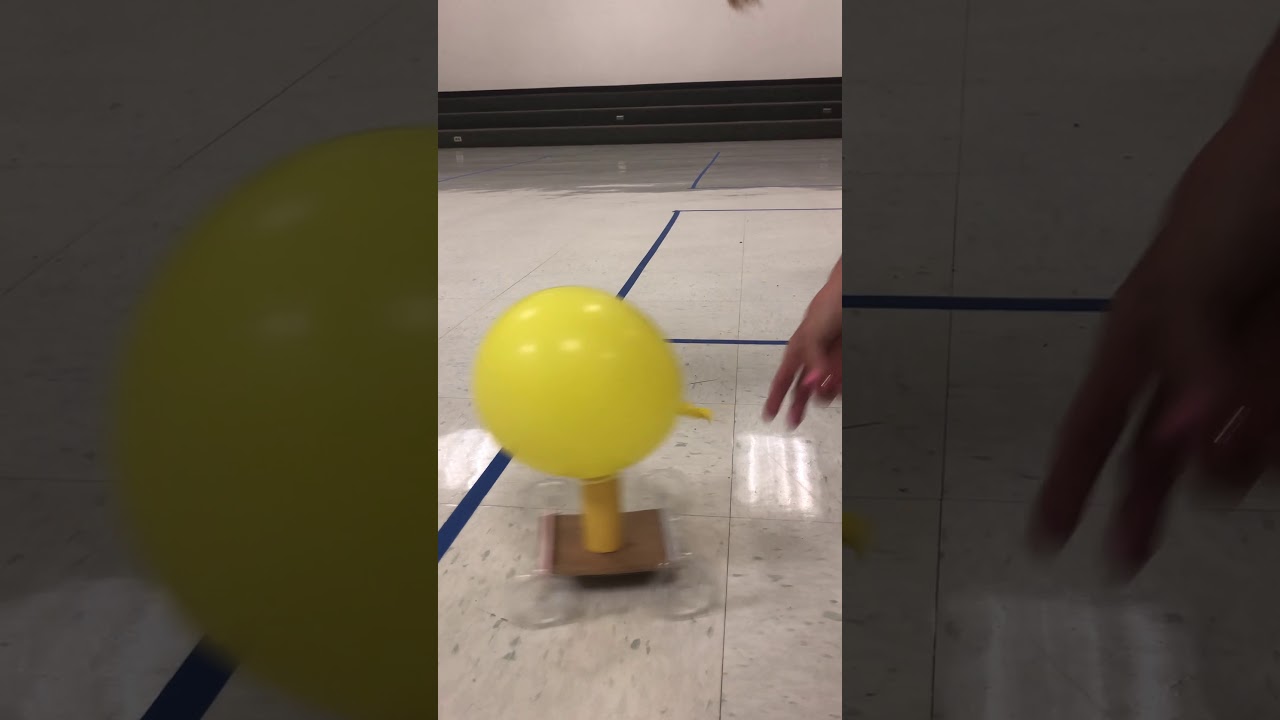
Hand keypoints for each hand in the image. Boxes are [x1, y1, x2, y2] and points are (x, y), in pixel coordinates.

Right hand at [765, 259, 841, 427]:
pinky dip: (838, 387)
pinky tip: (838, 389)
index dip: (774, 397)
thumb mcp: (812, 331)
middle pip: (801, 388)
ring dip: (822, 394)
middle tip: (792, 422)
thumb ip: (811, 358)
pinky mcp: (845, 360)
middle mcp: (813, 357)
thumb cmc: (829, 304)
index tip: (768, 415)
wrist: (854, 292)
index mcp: (798, 349)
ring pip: (822, 387)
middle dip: (796, 405)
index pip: (782, 379)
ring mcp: (830, 359)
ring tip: (824, 394)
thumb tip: (810, 386)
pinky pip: (840, 380)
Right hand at [1032, 116, 1279, 576]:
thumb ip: (1186, 361)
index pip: (1090, 427)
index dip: (1065, 481)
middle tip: (1124, 558)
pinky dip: (1267, 444)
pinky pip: (1271, 430)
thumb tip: (1179, 446)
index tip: (1044, 536)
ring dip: (1222, 468)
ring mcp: (1238, 371)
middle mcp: (1183, 365)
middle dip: (1135, 508)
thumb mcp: (1187, 281)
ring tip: (1237, 452)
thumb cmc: (1231, 205)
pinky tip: (1267, 440)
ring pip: (1220, 452)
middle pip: (1148, 456)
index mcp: (1136, 339)